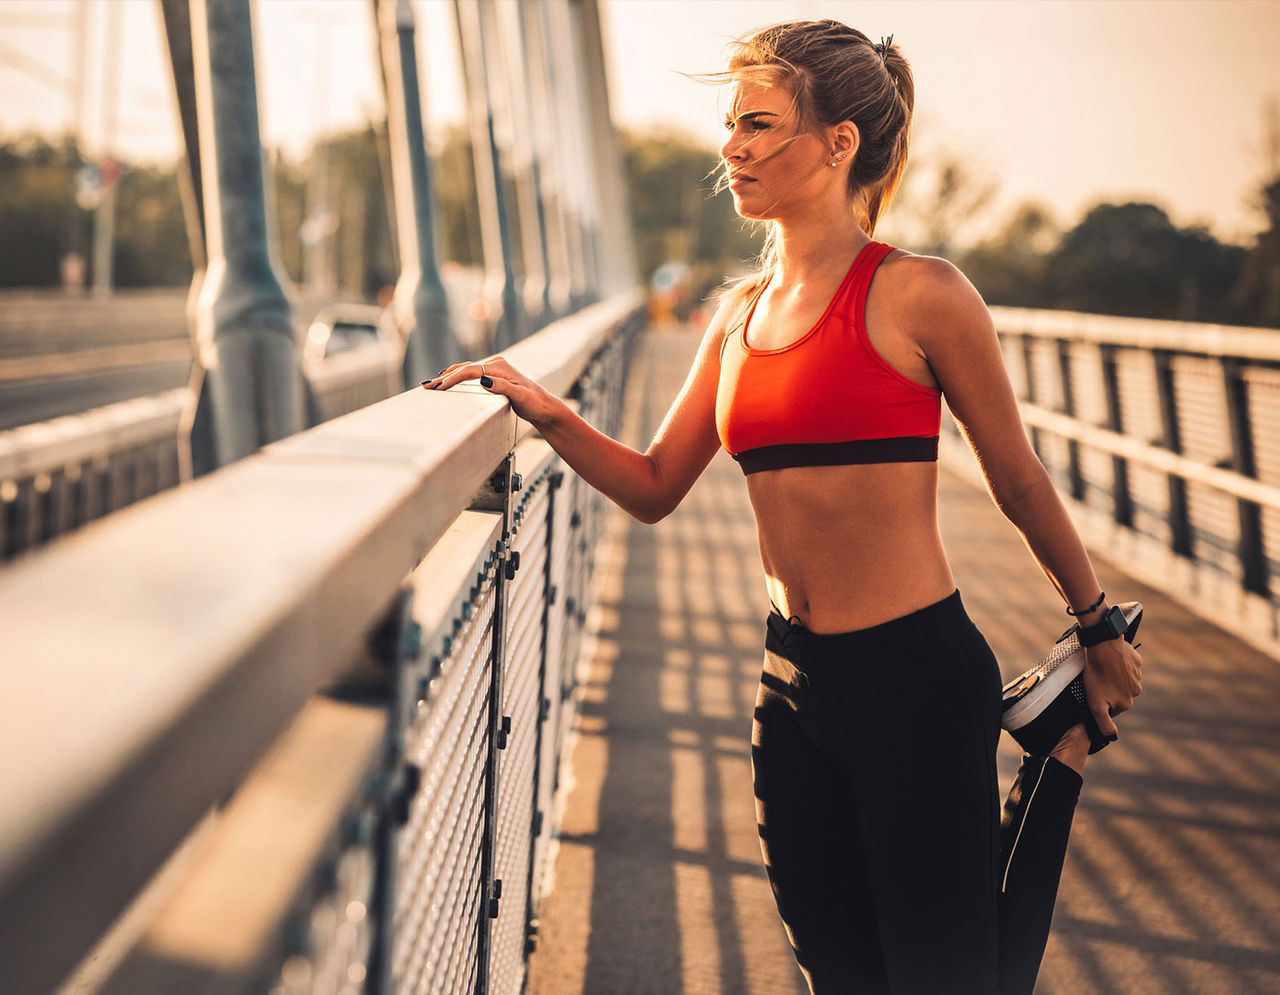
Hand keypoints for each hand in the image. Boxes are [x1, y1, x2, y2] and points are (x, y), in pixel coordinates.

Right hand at [422, 356, 557, 426]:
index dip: (452, 378)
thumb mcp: (520, 397)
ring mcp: (495, 369)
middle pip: (464, 368)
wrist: (545, 407)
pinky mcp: (494, 376)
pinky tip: (449, 380)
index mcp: (499, 367)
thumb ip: (503, 388)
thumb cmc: (534, 403)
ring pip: (466, 370)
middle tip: (426, 386)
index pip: (470, 370)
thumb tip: (483, 380)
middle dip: (444, 377)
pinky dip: (458, 377)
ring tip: (431, 384)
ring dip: (449, 376)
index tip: (438, 387)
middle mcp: (496, 364)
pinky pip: (471, 374)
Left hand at [1082, 635, 1142, 739]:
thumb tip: (1113, 737)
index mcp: (1127, 702)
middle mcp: (1136, 691)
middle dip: (1107, 689)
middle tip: (1096, 679)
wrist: (1103, 647)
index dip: (1100, 701)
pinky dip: (1118, 663)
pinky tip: (1110, 659)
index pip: (1112, 708)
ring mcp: (1137, 675)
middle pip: (1118, 694)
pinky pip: (1126, 665)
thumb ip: (1104, 723)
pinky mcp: (1136, 661)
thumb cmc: (1097, 676)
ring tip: (1102, 668)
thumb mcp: (1096, 704)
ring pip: (1122, 679)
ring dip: (1113, 675)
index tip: (1093, 693)